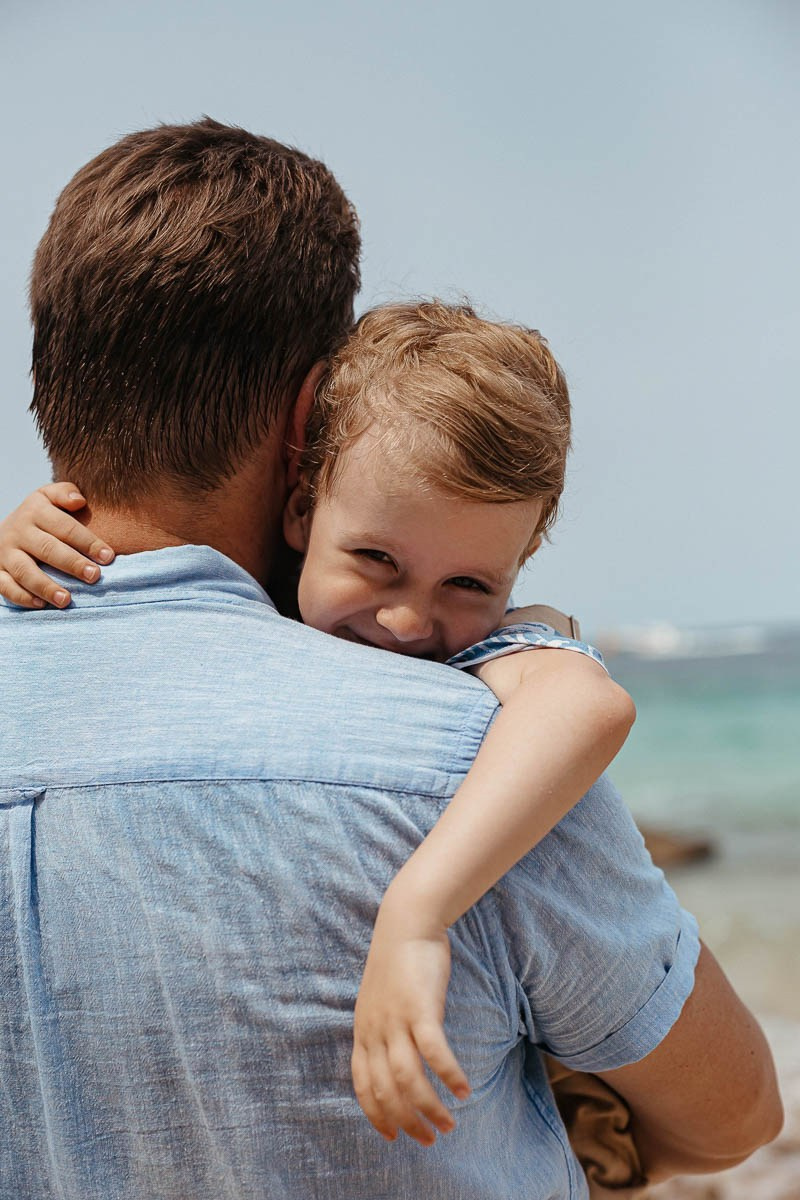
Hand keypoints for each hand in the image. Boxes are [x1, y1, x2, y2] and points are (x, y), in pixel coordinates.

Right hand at [0, 483, 114, 608]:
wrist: (3, 531)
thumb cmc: (39, 516)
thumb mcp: (48, 497)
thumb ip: (64, 493)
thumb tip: (79, 501)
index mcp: (35, 511)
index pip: (65, 527)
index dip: (88, 542)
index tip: (108, 557)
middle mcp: (18, 532)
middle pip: (47, 549)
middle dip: (72, 564)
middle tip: (94, 576)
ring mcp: (5, 553)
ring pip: (24, 571)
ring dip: (46, 586)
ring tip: (67, 600)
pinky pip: (5, 586)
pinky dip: (22, 597)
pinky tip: (41, 605)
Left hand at [351, 893, 469, 1146]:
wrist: (407, 921)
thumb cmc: (399, 960)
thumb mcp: (379, 999)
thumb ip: (382, 1028)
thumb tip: (393, 1056)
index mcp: (363, 1030)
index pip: (363, 1086)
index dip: (376, 1116)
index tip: (393, 1137)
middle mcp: (375, 1030)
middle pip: (387, 1091)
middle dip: (407, 1122)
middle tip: (429, 1139)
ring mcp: (396, 1020)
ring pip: (409, 1080)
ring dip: (429, 1108)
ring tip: (448, 1125)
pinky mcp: (421, 1008)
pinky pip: (434, 1053)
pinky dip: (449, 1076)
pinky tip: (464, 1091)